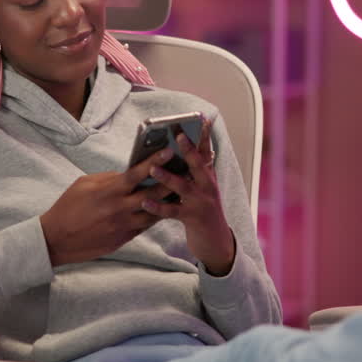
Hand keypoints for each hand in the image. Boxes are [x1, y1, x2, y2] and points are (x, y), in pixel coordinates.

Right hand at [39, 147, 178, 265]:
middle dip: (171, 181)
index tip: (169, 151)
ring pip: (154, 212)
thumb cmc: (68, 207)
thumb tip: (127, 174)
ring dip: (168, 202)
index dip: (154, 161)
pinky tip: (164, 209)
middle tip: (185, 170)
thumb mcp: (84, 184)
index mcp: (109, 191)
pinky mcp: (124, 238)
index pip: (137, 173)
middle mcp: (120, 208)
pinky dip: (155, 216)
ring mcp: (124, 225)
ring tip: (181, 191)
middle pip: (153, 193)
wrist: (57, 239)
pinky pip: (145, 226)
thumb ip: (109, 179)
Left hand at [140, 117, 235, 275]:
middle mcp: (207, 186)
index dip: (204, 135)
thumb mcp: (202, 188)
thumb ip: (193, 171)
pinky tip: (146, 202)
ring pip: (183, 187)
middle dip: (188, 149)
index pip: (207, 151)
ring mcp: (201, 203)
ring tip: (153, 169)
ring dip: (167, 177)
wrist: (216, 242)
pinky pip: (172, 212)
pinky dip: (158, 207)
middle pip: (198, 164)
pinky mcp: (192, 219)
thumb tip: (178, 149)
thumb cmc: (202, 211)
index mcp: (208, 176)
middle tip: (178, 135)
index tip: (202, 119)